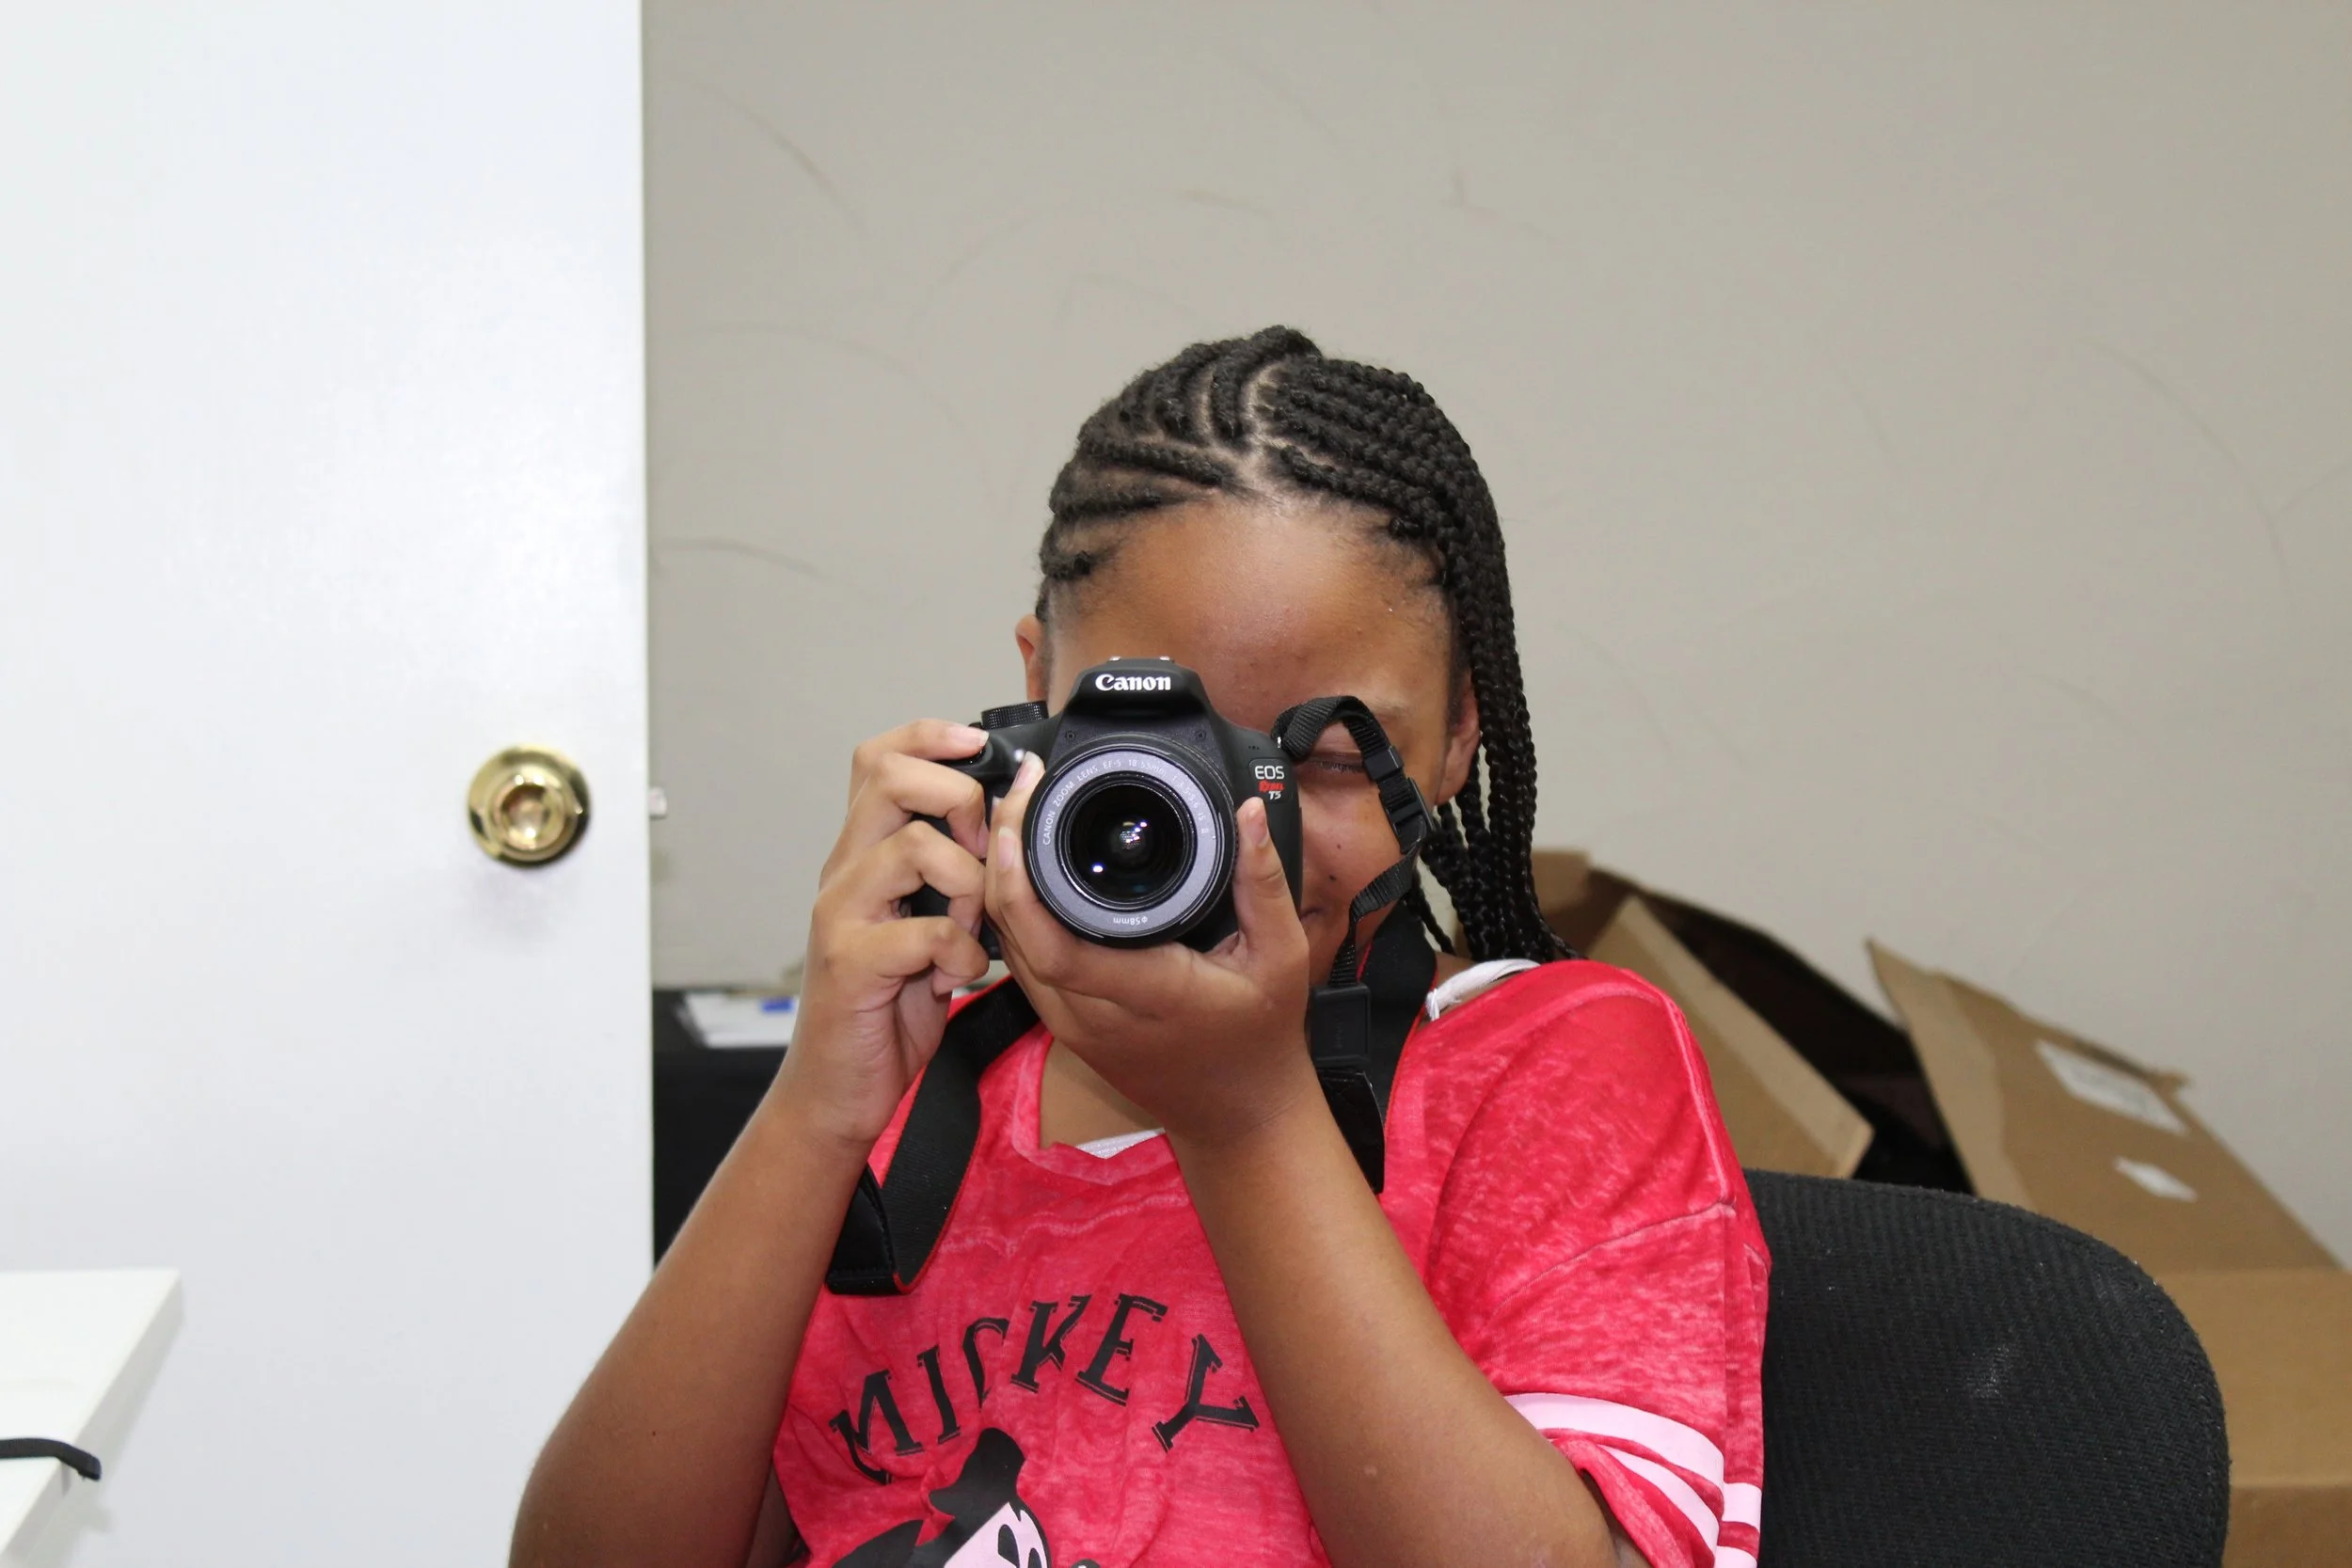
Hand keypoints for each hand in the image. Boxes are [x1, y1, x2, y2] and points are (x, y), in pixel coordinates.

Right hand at [781, 721, 996, 1153]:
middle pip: (890, 779)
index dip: (931, 736)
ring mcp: (841, 914)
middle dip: (958, 800)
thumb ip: (950, 877)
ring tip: (970, 928)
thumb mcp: (924, 925)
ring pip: (912, 849)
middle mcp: (844, 872)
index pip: (880, 758)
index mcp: (863, 854)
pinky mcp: (851, 963)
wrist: (838, 1088)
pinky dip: (959, 953)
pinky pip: (923, 933)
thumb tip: (1007, 830)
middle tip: (980, 854)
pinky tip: (957, 976)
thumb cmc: (887, 1007)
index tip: (981, 745)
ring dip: (967, 886)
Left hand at [983, 753, 1317, 1146]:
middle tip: (1020, 790)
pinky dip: (1013, 912)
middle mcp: (1093, 1014)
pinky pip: (1023, 962)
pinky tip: (1023, 868)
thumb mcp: (1282, 956)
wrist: (1242, 1117)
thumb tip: (1247, 813)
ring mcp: (1072, 1025)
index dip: (1020, 881)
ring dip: (1000, 880)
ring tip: (1018, 814)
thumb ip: (1263, 883)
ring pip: (1010, 946)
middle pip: (1015, 934)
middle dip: (1002, 856)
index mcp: (1144, 994)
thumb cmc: (1261, 1040)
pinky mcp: (1066, 1027)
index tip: (1022, 817)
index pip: (1055, 943)